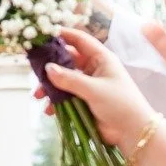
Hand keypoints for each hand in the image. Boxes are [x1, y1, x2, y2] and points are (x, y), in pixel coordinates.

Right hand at [42, 29, 155, 154]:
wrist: (131, 131)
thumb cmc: (120, 104)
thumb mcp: (94, 89)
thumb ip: (70, 79)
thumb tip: (48, 69)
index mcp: (101, 59)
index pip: (80, 40)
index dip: (64, 35)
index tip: (45, 34)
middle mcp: (93, 69)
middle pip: (67, 61)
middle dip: (51, 66)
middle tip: (35, 71)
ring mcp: (87, 86)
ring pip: (62, 80)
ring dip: (50, 87)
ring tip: (38, 96)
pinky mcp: (82, 101)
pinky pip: (64, 98)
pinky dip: (55, 102)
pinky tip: (49, 110)